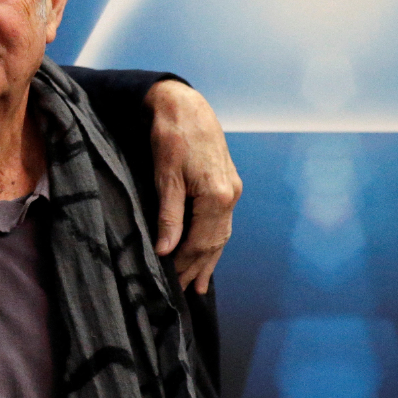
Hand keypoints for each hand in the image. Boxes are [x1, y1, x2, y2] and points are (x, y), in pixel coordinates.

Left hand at [143, 80, 241, 293]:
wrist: (185, 104)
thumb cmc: (171, 136)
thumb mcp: (165, 176)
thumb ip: (169, 215)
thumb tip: (166, 250)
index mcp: (217, 196)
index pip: (200, 242)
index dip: (185, 264)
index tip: (171, 283)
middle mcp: (231, 195)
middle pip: (214, 242)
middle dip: (198, 268)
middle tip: (184, 292)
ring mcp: (233, 189)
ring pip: (221, 233)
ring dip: (209, 259)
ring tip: (199, 284)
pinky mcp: (228, 182)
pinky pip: (222, 220)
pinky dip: (215, 239)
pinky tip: (209, 251)